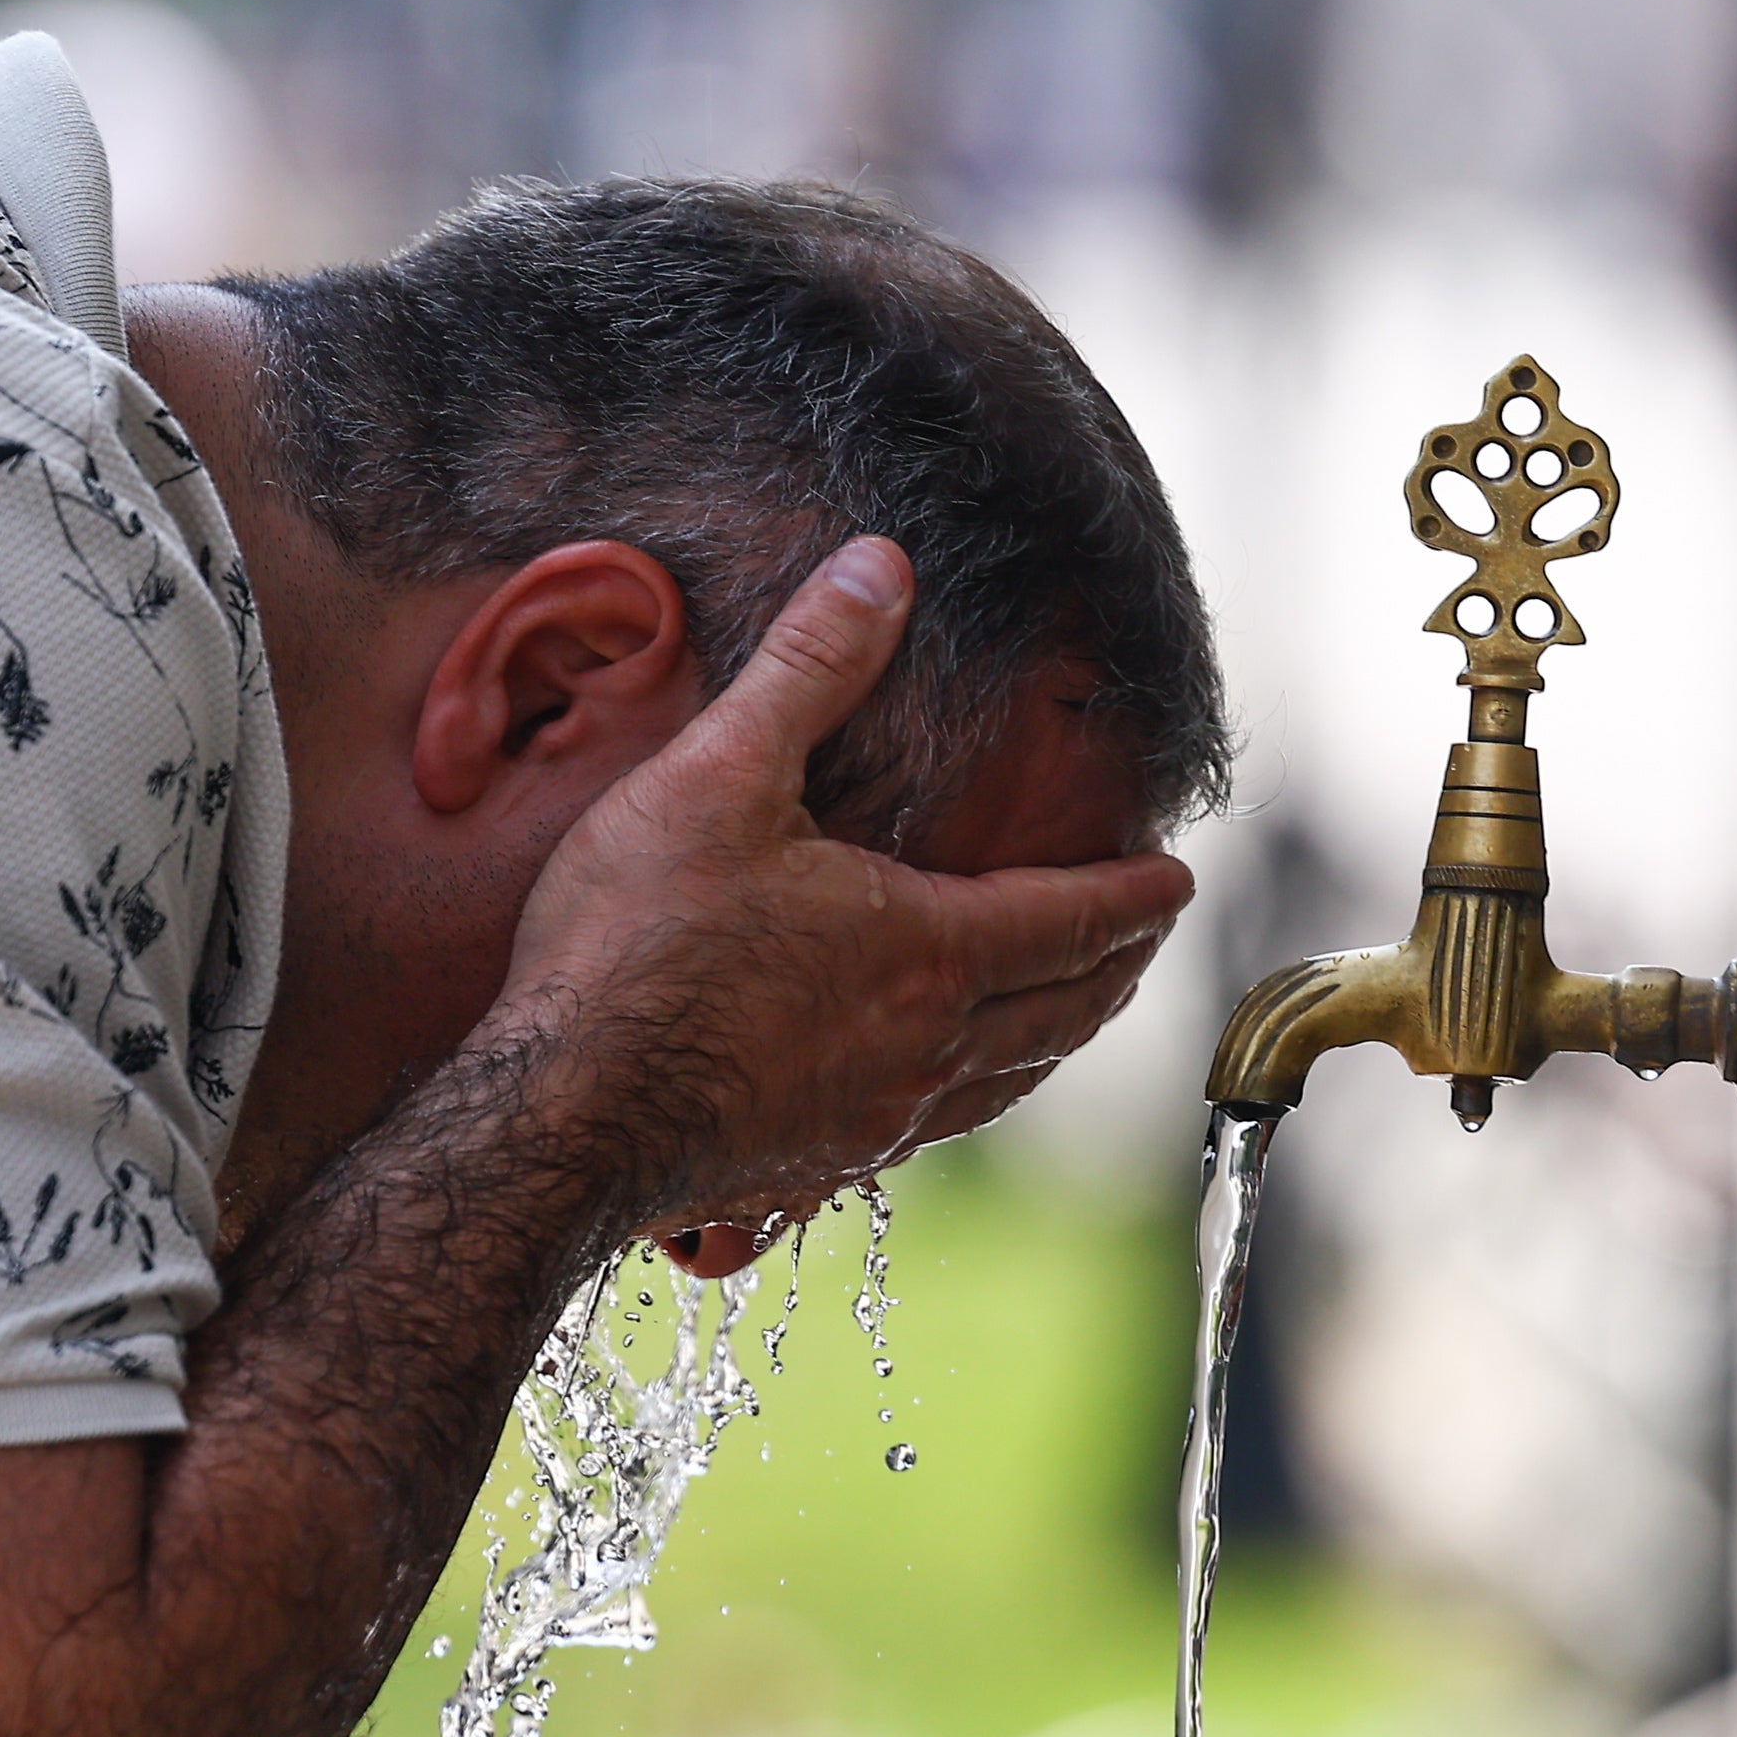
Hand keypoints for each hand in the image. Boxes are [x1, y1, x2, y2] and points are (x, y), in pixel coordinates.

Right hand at [493, 536, 1194, 1231]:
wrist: (560, 1115)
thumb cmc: (634, 947)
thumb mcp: (719, 776)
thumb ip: (808, 670)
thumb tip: (879, 568)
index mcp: (929, 950)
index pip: (1073, 918)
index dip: (1133, 895)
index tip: (1177, 880)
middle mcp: (925, 1047)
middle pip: (1062, 1009)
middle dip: (1114, 970)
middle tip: (1141, 944)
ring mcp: (873, 1119)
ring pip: (1004, 1081)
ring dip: (1055, 1040)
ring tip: (1069, 1016)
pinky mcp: (814, 1168)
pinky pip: (932, 1131)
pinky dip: (972, 1097)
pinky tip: (940, 1092)